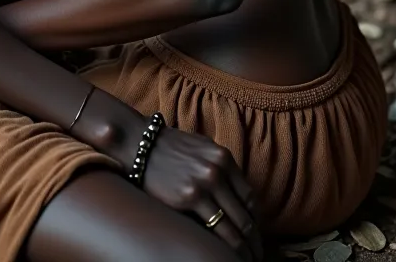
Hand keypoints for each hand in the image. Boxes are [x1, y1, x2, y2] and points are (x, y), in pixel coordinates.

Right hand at [144, 125, 263, 261]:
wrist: (140, 144)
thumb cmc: (169, 149)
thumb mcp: (201, 150)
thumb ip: (220, 169)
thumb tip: (235, 197)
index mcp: (224, 158)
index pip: (249, 198)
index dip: (255, 222)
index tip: (254, 236)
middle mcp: (218, 169)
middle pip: (245, 214)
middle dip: (253, 240)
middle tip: (255, 256)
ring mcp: (205, 183)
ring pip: (234, 226)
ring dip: (242, 248)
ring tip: (244, 260)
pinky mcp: (189, 197)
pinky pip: (214, 228)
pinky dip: (224, 246)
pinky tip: (224, 255)